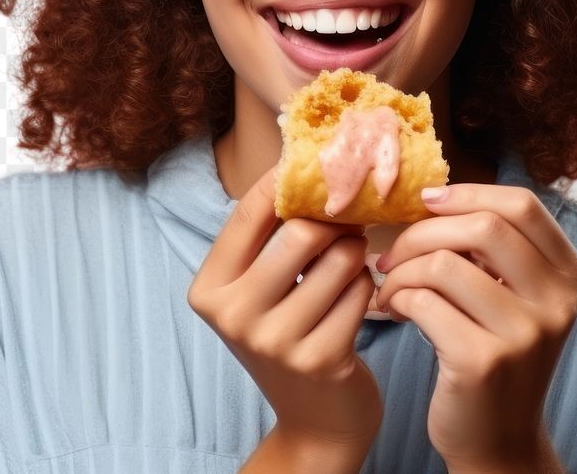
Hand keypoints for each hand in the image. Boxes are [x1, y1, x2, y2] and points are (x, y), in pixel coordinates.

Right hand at [187, 166, 382, 454]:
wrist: (315, 420)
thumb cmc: (288, 334)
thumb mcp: (260, 287)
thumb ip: (269, 234)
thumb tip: (300, 155)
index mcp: (209, 288)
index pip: (251, 210)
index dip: (289, 180)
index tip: (318, 165)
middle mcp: (233, 316)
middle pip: (301, 232)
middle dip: (334, 222)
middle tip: (350, 220)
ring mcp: (276, 342)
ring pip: (340, 259)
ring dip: (356, 253)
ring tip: (353, 260)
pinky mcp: (321, 360)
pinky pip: (361, 293)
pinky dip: (367, 287)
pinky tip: (359, 298)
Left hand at [374, 184, 576, 472]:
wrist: (497, 439)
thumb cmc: (492, 351)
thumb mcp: (513, 296)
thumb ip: (492, 248)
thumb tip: (433, 196)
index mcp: (570, 276)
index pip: (523, 206)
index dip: (469, 193)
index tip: (427, 201)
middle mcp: (558, 303)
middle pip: (484, 226)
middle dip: (424, 231)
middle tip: (392, 250)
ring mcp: (525, 335)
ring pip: (445, 264)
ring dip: (402, 269)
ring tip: (390, 285)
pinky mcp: (484, 362)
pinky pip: (424, 302)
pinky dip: (397, 298)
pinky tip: (394, 310)